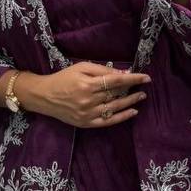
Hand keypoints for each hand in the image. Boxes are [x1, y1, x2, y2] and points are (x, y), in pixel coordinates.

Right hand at [20, 62, 150, 127]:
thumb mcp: (81, 67)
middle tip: (144, 87)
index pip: (116, 81)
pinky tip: (132, 112)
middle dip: (132, 90)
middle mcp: (88, 100)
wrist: (44, 96)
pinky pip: (108, 121)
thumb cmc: (63, 78)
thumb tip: (123, 74)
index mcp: (87, 83)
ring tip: (141, 97)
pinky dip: (122, 117)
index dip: (133, 79)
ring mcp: (87, 113)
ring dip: (131, 102)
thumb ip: (102, 70)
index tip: (146, 78)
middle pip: (116, 94)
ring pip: (115, 108)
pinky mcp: (86, 123)